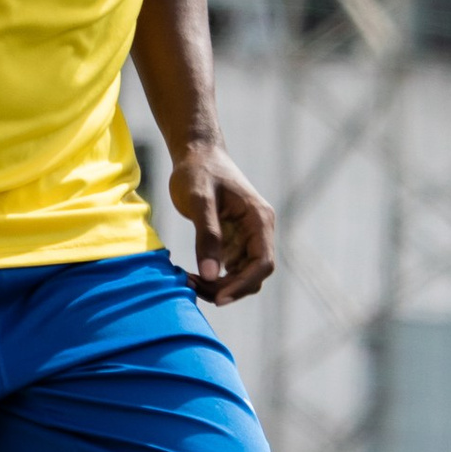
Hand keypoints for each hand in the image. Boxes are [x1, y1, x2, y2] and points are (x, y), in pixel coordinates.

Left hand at [170, 144, 275, 303]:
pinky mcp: (233, 242)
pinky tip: (189, 274)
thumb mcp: (199, 200)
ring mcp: (247, 238)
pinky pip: (228, 270)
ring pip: (241, 276)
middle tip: (192, 286)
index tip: (218, 297)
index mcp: (259, 220)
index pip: (263, 263)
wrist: (196, 154)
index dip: (243, 284)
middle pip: (253, 275)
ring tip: (187, 280)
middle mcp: (259, 232)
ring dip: (218, 286)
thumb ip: (206, 236)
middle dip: (226, 288)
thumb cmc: (198, 171)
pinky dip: (212, 277)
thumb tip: (210, 275)